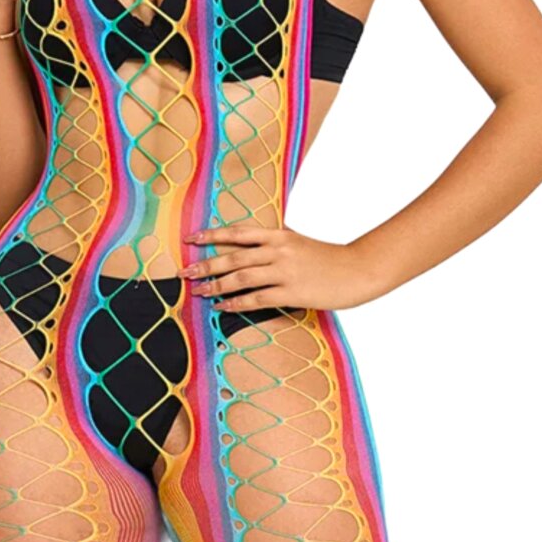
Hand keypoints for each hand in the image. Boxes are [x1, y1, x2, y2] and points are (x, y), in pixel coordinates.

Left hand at [176, 224, 373, 312]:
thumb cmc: (327, 257)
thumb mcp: (298, 242)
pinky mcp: (291, 292)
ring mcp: (284, 271)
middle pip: (232, 257)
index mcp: (278, 235)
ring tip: (198, 292)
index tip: (190, 239)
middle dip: (205, 265)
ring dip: (215, 286)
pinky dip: (236, 304)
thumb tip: (248, 247)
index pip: (237, 232)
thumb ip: (273, 243)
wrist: (356, 269)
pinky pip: (256, 299)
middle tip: (184, 273)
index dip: (211, 235)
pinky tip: (222, 308)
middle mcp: (277, 250)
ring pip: (240, 278)